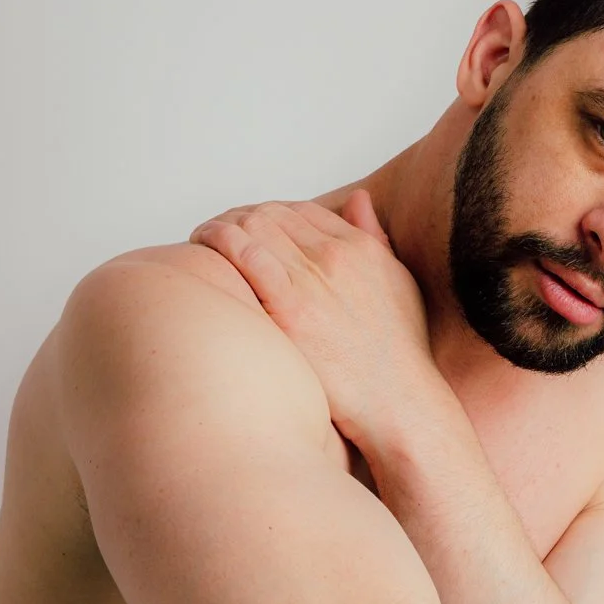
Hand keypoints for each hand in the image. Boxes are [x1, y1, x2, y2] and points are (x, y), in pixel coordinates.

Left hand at [187, 190, 440, 457]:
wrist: (401, 405)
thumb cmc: (399, 357)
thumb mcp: (399, 284)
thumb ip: (375, 239)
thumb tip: (358, 199)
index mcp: (360, 249)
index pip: (302, 210)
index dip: (269, 216)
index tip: (249, 232)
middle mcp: (336, 256)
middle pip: (272, 213)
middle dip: (238, 219)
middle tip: (217, 238)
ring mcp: (313, 281)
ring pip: (253, 225)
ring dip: (220, 227)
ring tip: (202, 243)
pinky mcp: (291, 310)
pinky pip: (245, 255)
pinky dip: (218, 242)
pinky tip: (202, 248)